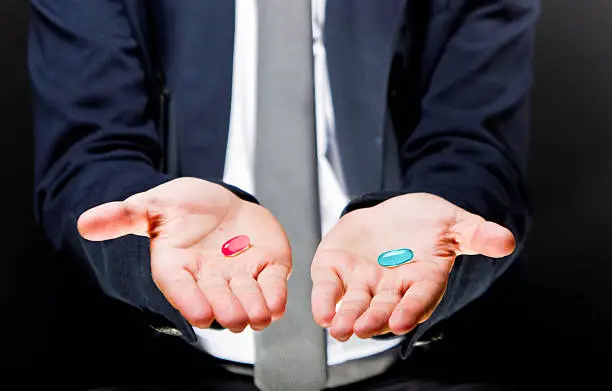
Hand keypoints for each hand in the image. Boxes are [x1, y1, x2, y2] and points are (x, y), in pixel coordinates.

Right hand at [77, 178, 290, 331]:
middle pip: (218, 300)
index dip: (190, 301)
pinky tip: (278, 304)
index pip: (181, 289)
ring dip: (254, 309)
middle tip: (234, 318)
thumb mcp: (152, 205)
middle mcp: (208, 279)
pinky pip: (272, 285)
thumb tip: (86, 223)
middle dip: (227, 310)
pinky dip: (276, 296)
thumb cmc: (181, 208)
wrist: (217, 204)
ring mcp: (239, 276)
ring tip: (261, 315)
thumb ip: (124, 215)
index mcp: (178, 268)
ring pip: (248, 300)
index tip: (199, 314)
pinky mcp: (267, 267)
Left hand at [311, 193, 514, 340]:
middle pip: (385, 307)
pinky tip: (322, 314)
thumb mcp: (453, 222)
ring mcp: (362, 282)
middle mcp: (392, 288)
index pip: (420, 297)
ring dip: (348, 317)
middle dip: (375, 319)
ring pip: (355, 304)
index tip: (403, 321)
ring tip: (340, 330)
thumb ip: (475, 233)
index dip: (412, 308)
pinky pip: (329, 289)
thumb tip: (506, 240)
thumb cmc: (425, 223)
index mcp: (422, 278)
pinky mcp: (336, 271)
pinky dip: (324, 301)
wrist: (391, 214)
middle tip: (364, 329)